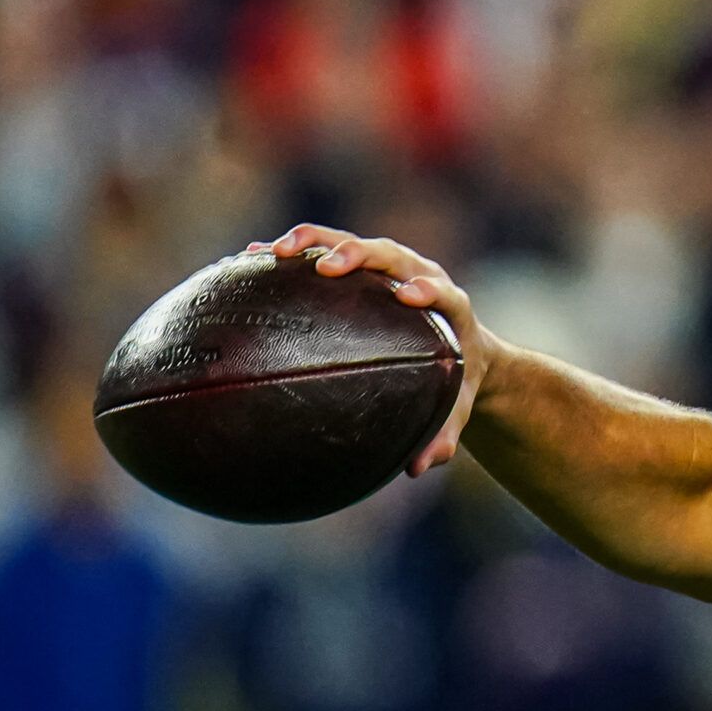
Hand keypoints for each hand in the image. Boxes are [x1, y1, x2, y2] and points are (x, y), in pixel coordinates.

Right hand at [245, 224, 495, 477]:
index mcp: (450, 307)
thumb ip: (443, 437)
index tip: (408, 295)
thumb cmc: (458, 382)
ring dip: (314, 242)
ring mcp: (387, 264)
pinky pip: (321, 250)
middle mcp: (417, 274)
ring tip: (273, 252)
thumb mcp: (456, 410)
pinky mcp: (360, 265)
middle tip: (328, 268)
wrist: (463, 348)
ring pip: (349, 241)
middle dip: (358, 255)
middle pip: (388, 254)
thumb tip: (416, 468)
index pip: (440, 290)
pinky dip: (290, 253)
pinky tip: (248, 258)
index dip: (426, 289)